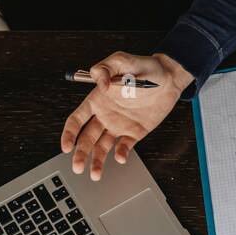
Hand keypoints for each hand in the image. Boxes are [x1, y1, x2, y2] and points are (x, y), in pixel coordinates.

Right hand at [60, 51, 192, 179]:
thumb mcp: (122, 60)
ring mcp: (119, 125)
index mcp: (97, 100)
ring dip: (97, 161)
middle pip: (86, 138)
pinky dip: (121, 153)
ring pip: (102, 147)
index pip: (76, 120)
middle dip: (80, 154)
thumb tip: (100, 83)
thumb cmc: (144, 66)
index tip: (66, 147)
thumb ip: (105, 68)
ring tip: (95, 174)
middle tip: (77, 167)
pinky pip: (124, 146)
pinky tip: (120, 157)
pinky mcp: (135, 132)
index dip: (68, 134)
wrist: (169, 78)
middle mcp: (105, 115)